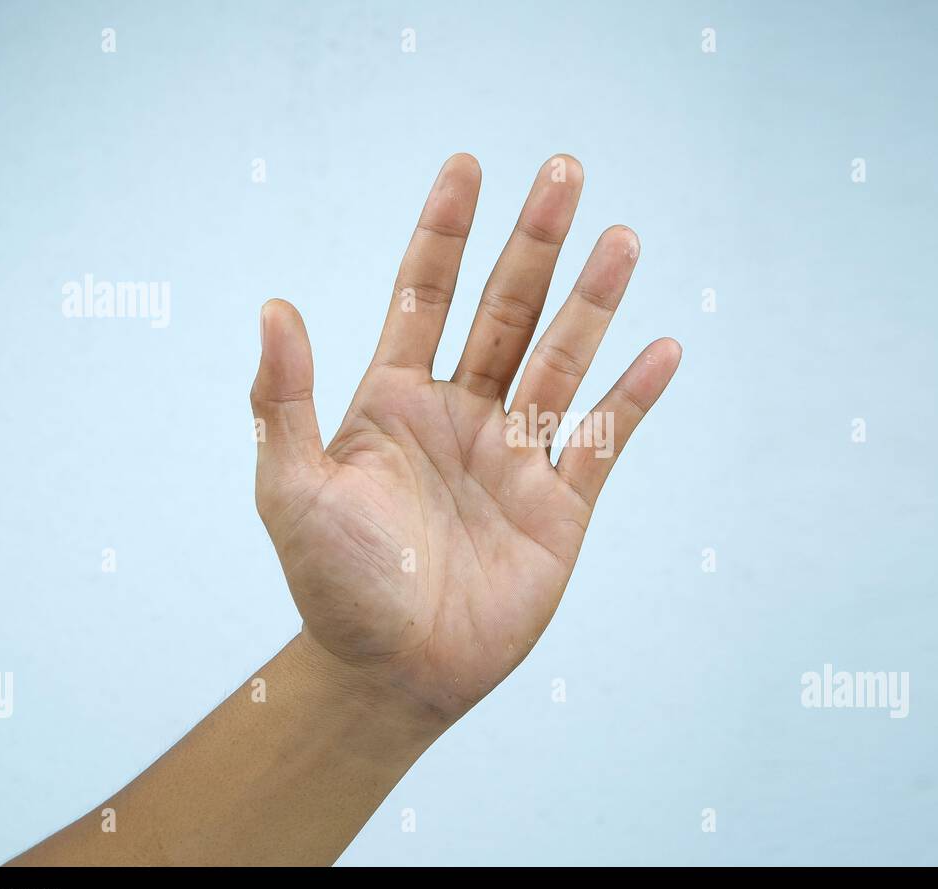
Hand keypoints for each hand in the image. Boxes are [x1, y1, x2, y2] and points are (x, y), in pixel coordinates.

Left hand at [250, 153, 680, 723]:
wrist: (392, 672)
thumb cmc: (334, 585)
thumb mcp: (291, 490)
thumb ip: (284, 401)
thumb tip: (275, 305)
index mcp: (394, 400)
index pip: (423, 295)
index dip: (444, 232)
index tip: (467, 167)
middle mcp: (461, 414)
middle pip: (505, 310)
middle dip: (534, 242)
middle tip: (564, 170)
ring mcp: (514, 456)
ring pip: (561, 360)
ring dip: (593, 301)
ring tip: (622, 237)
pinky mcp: (561, 506)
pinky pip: (603, 439)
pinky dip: (632, 397)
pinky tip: (663, 348)